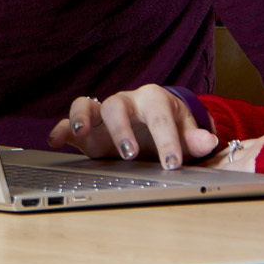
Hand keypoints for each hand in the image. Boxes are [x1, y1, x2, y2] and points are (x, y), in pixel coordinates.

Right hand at [48, 85, 219, 170]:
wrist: (151, 122)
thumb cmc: (168, 125)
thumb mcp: (185, 131)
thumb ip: (195, 139)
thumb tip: (208, 141)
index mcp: (153, 100)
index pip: (159, 117)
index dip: (167, 140)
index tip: (172, 163)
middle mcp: (125, 102)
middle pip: (117, 106)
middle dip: (122, 130)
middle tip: (130, 154)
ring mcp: (102, 112)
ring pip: (87, 105)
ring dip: (82, 118)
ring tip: (81, 134)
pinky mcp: (86, 125)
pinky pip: (68, 121)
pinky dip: (61, 128)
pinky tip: (55, 141)